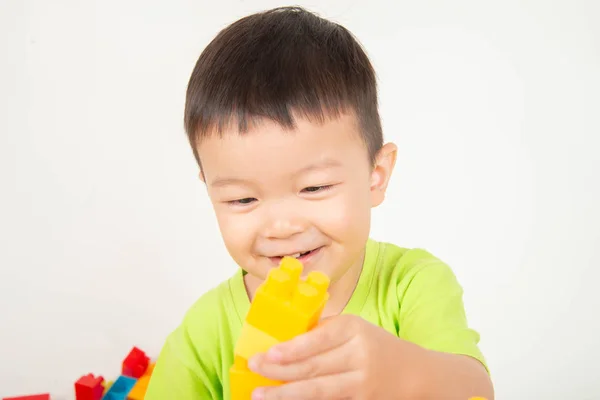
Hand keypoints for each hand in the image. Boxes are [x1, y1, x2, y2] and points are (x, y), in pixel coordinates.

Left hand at [247, 314, 425, 399]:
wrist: (415, 373)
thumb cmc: (376, 345)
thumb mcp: (354, 329)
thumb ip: (323, 331)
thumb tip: (283, 338)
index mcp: (353, 328)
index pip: (317, 340)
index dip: (290, 349)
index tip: (267, 354)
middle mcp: (359, 354)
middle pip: (313, 366)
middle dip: (279, 371)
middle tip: (254, 370)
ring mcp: (362, 381)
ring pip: (317, 390)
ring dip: (285, 393)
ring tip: (260, 394)